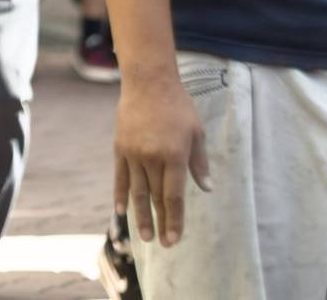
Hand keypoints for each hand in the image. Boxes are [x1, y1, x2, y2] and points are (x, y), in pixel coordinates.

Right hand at [113, 71, 211, 247]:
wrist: (148, 82)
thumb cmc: (178, 106)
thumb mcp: (197, 132)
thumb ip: (199, 162)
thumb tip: (207, 189)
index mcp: (174, 156)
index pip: (174, 197)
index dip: (174, 220)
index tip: (175, 239)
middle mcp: (152, 158)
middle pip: (156, 198)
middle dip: (160, 222)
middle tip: (163, 244)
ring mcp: (133, 154)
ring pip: (137, 192)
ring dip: (141, 216)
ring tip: (144, 236)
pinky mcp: (120, 148)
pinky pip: (120, 177)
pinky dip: (120, 195)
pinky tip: (121, 211)